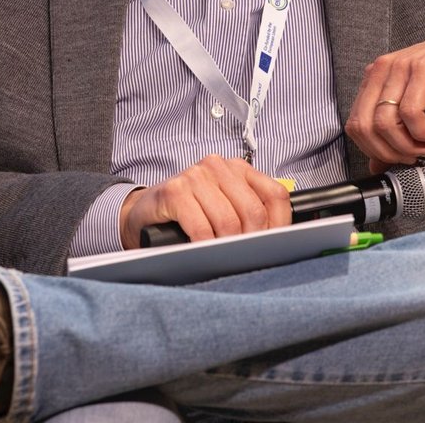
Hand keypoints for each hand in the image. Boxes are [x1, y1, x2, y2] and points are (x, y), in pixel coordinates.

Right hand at [119, 154, 291, 249]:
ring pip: (228, 221)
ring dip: (228, 247)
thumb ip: (250, 214)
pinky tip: (203, 252)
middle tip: (246, 259)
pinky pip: (201, 227)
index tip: (274, 246)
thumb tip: (279, 240)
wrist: (145, 211)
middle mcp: (219, 166)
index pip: (275, 195)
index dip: (280, 225)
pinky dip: (205, 246)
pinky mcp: (175, 191)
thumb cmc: (190, 211)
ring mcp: (196, 176)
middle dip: (253, 241)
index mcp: (239, 168)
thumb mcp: (225, 207)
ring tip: (223, 257)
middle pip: (254, 210)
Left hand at [345, 3, 424, 173]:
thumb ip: (396, 136)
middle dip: (387, 152)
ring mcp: (399, 68)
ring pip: (383, 121)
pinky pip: (409, 112)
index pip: (354, 124)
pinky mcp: (421, 70)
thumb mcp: (420, 114)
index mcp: (374, 79)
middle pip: (362, 125)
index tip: (398, 158)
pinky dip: (420, 133)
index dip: (373, 150)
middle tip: (412, 157)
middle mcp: (380, 71)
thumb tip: (376, 165)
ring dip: (405, 145)